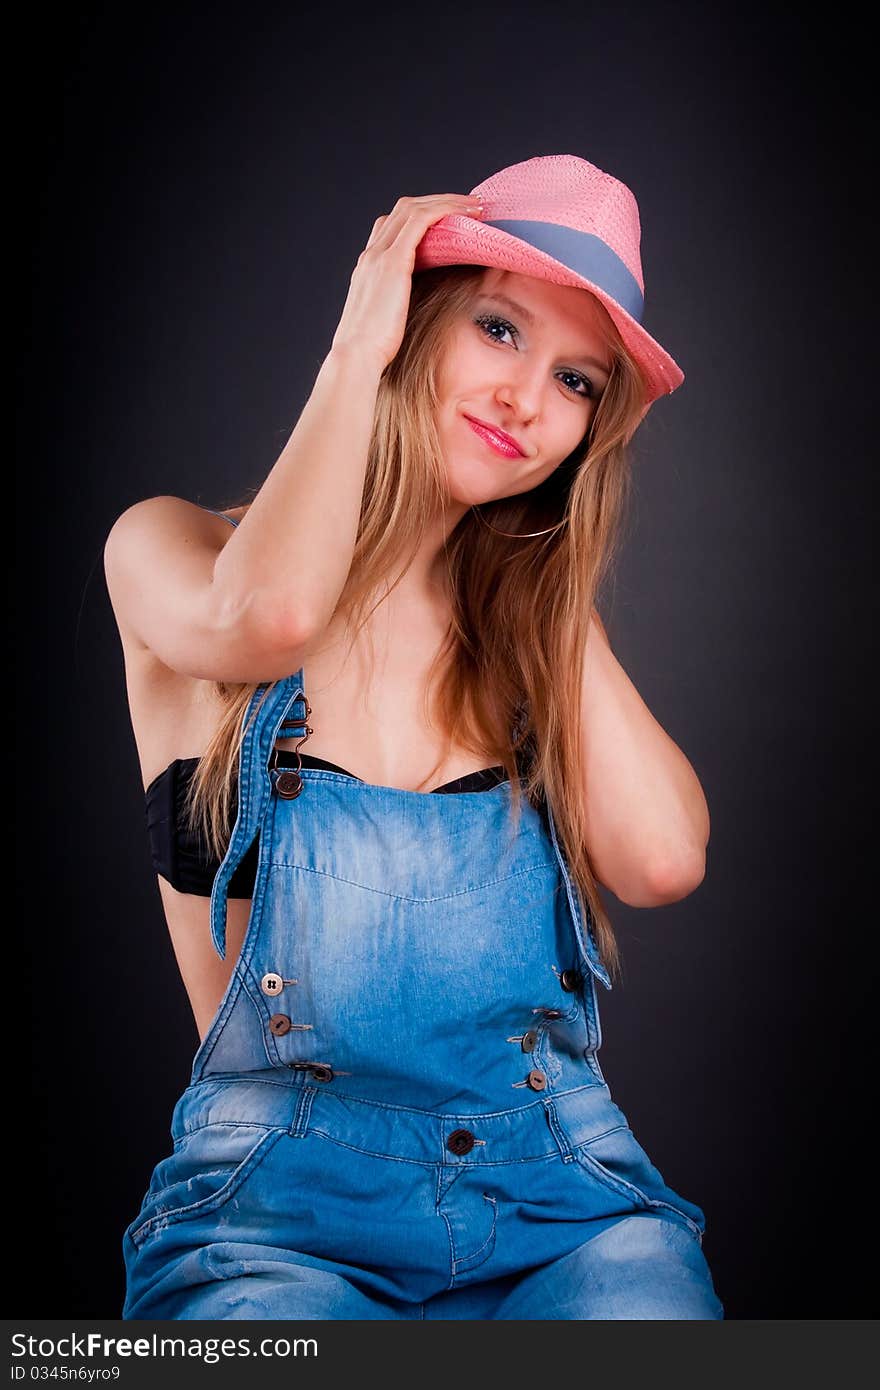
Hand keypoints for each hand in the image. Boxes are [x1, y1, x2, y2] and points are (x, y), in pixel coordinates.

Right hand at [331, 193, 483, 370]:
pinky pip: (422, 220)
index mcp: (368, 268)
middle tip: (468, 206)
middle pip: (403, 209)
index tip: (448, 221)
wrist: (356, 356)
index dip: (421, 215)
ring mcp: (380, 256)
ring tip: (474, 206)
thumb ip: (398, 306)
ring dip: (446, 201)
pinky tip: (467, 214)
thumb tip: (418, 312)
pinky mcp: (394, 262)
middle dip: (437, 201)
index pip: (392, 225)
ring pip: (413, 208)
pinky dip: (445, 210)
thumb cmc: (372, 350)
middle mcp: (371, 255)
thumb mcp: (385, 321)